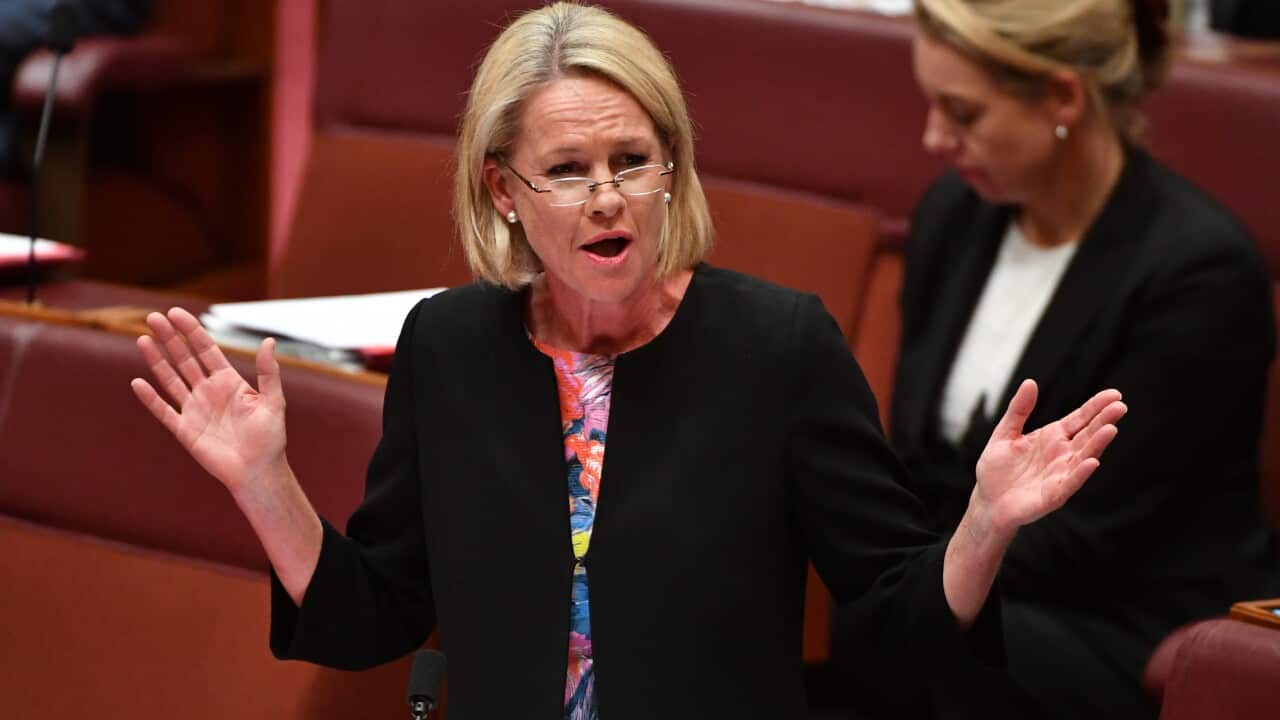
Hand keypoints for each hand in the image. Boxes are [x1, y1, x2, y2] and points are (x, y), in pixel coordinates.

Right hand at [131, 307, 287, 493]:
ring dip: (157, 360)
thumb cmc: (270, 438)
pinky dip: (150, 398)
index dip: (191, 330)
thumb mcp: (273, 402)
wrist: (259, 472)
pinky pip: (164, 411)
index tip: (176, 312)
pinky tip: (137, 382)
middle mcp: (208, 391)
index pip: (205, 349)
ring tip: (142, 339)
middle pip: (184, 359)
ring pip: (170, 379)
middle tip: (153, 317)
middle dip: (169, 338)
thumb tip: (269, 341)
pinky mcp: (185, 430)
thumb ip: (268, 372)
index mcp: (229, 381)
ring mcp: (194, 409)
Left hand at [971, 379, 1126, 538]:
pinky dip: (1081, 473)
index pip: (1080, 419)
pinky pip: (1070, 482)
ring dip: (1098, 444)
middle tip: (1120, 406)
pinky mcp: (1054, 495)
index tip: (1114, 394)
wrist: (988, 501)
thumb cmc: (997, 469)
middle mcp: (1062, 454)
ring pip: (1084, 457)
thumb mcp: (1005, 433)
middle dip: (1104, 421)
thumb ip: (1018, 410)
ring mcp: (1060, 474)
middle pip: (1088, 435)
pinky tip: (1091, 462)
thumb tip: (1030, 382)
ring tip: (1110, 429)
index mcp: (1052, 437)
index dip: (1095, 407)